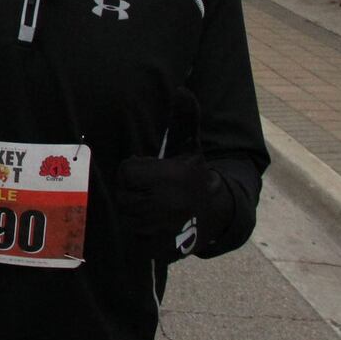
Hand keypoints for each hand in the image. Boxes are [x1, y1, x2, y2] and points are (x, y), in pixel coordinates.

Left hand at [115, 89, 231, 260]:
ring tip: (151, 207)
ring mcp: (161, 231)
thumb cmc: (194, 175)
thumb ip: (184, 119)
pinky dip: (138, 234)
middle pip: (123, 196)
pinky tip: (153, 225)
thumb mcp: (190, 147)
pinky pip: (132, 239)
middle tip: (148, 191)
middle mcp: (166, 205)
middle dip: (133, 192)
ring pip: (126, 218)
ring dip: (133, 213)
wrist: (217, 214)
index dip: (134, 172)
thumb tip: (182, 89)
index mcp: (171, 178)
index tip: (148, 173)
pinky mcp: (158, 250)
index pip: (127, 173)